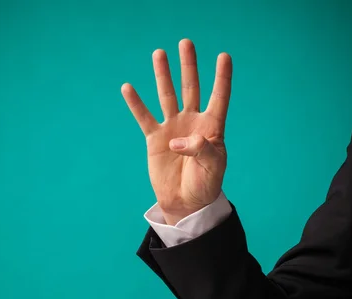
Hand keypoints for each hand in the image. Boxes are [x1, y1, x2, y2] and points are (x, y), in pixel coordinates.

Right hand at [122, 39, 232, 225]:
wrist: (186, 201)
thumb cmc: (205, 184)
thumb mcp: (213, 168)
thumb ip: (201, 150)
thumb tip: (176, 140)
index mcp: (212, 127)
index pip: (219, 97)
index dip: (222, 77)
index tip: (224, 56)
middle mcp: (192, 122)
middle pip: (190, 88)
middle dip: (188, 66)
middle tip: (186, 43)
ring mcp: (172, 128)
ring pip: (167, 96)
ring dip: (163, 75)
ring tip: (159, 53)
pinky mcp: (155, 139)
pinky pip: (144, 118)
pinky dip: (136, 104)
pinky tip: (128, 87)